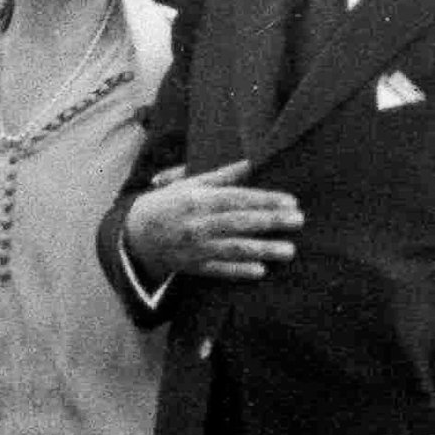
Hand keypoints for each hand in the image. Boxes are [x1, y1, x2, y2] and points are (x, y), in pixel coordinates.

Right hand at [117, 160, 302, 286]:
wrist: (136, 236)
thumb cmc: (167, 204)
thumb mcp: (189, 184)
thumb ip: (221, 176)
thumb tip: (251, 163)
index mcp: (198, 199)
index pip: (238, 199)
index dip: (265, 200)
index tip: (290, 201)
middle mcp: (198, 224)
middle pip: (240, 223)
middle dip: (271, 222)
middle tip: (299, 221)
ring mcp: (196, 248)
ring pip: (234, 248)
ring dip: (263, 249)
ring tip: (289, 250)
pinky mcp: (193, 267)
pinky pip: (218, 270)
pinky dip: (238, 271)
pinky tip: (260, 270)